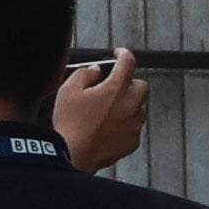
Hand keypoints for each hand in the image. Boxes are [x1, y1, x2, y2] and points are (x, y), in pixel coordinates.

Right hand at [54, 47, 147, 174]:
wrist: (75, 154)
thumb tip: (95, 71)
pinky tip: (109, 128)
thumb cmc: (71, 124)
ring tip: (108, 111)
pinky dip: (126, 124)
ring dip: (128, 104)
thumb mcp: (68, 90)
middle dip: (129, 83)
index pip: (128, 62)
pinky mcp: (133, 141)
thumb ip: (84, 74)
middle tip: (114, 87)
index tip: (119, 54)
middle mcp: (130, 105)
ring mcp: (134, 124)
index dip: (123, 54)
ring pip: (139, 107)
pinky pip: (134, 127)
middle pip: (141, 85)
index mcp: (115, 88)